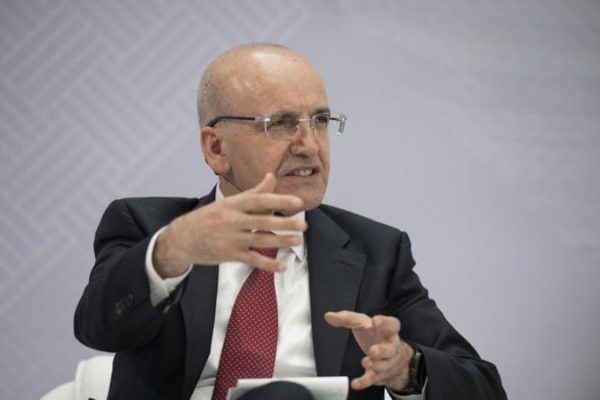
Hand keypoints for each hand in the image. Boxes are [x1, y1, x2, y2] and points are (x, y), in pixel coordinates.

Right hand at [153, 173, 306, 276]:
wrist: (183, 238)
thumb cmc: (210, 217)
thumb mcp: (229, 202)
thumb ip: (254, 192)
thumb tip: (272, 176)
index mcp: (234, 204)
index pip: (260, 200)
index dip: (279, 200)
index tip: (297, 201)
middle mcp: (233, 220)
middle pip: (263, 220)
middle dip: (284, 223)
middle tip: (303, 224)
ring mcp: (231, 238)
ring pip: (260, 240)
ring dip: (281, 241)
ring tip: (297, 240)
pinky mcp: (230, 255)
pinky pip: (253, 260)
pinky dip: (269, 265)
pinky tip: (283, 266)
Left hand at [324, 311, 413, 391]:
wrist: (392, 357)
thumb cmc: (375, 335)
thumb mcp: (361, 322)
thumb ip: (346, 318)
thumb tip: (329, 316)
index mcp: (387, 330)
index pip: (392, 324)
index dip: (385, 322)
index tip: (375, 321)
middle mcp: (391, 346)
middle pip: (391, 348)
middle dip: (382, 350)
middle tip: (373, 350)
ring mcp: (387, 361)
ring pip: (384, 365)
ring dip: (375, 365)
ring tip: (365, 362)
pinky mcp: (379, 374)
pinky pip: (373, 379)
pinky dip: (364, 382)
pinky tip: (356, 383)